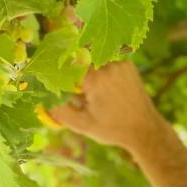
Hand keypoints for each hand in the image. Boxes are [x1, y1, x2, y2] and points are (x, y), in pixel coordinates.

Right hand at [49, 61, 164, 154]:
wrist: (145, 128)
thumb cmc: (112, 129)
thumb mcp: (82, 125)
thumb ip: (60, 111)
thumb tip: (41, 98)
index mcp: (96, 79)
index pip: (67, 63)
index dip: (59, 69)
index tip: (52, 76)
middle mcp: (108, 66)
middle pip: (80, 57)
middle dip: (72, 68)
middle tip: (72, 86)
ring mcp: (120, 63)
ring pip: (94, 57)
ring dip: (87, 68)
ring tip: (89, 88)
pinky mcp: (128, 64)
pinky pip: (107, 59)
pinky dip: (101, 68)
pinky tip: (103, 85)